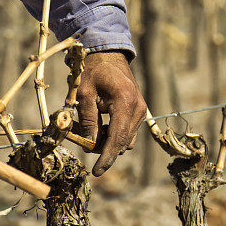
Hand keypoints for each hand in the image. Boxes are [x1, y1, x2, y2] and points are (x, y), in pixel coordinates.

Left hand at [77, 51, 146, 176]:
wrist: (108, 54)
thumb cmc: (93, 70)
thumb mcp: (84, 94)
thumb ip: (88, 121)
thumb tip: (90, 146)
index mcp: (125, 102)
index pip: (118, 138)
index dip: (107, 157)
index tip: (97, 171)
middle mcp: (138, 108)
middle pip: (123, 142)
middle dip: (104, 149)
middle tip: (84, 142)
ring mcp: (141, 110)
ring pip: (127, 139)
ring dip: (110, 142)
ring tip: (93, 129)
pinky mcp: (139, 110)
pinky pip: (128, 131)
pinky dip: (115, 135)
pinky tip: (103, 125)